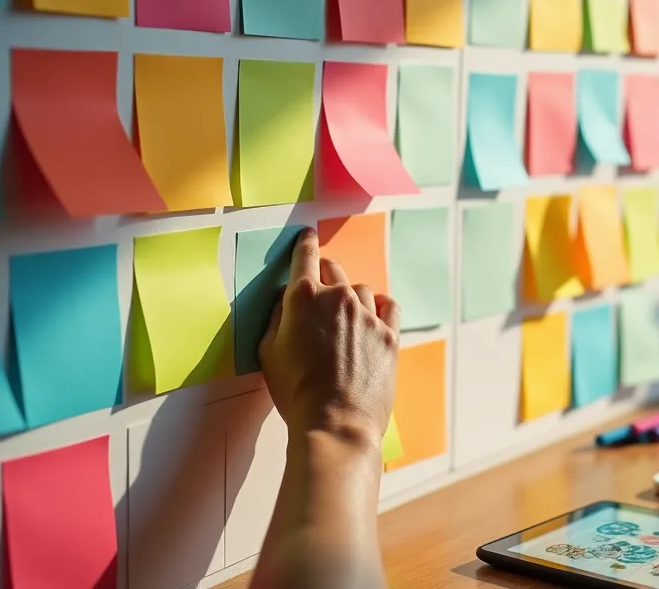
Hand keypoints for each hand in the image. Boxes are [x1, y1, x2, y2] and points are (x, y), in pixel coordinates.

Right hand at [258, 228, 399, 447]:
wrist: (335, 422)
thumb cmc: (295, 392)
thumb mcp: (268, 352)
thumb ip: (277, 318)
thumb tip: (286, 302)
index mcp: (304, 298)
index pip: (304, 257)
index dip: (305, 244)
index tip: (308, 237)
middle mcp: (338, 298)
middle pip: (333, 269)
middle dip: (325, 273)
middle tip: (320, 287)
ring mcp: (368, 314)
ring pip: (359, 289)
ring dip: (349, 297)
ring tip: (343, 318)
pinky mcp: (390, 334)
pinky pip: (388, 305)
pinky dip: (379, 306)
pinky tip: (374, 314)